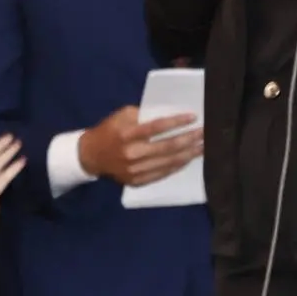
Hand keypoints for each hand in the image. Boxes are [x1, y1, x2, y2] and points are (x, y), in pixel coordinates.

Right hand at [76, 106, 203, 186]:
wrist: (91, 156)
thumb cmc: (110, 131)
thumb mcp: (122, 115)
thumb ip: (143, 114)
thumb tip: (170, 114)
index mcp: (127, 134)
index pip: (156, 127)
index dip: (177, 122)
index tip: (194, 117)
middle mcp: (132, 153)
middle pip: (167, 147)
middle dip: (190, 139)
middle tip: (205, 133)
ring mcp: (134, 170)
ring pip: (168, 162)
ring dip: (189, 154)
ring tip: (203, 146)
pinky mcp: (136, 181)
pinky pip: (162, 173)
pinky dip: (177, 165)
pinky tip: (188, 158)